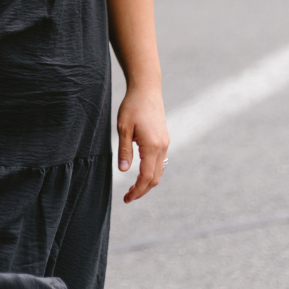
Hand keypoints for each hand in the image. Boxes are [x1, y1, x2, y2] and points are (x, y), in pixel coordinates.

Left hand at [116, 86, 169, 203]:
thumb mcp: (123, 128)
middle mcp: (162, 147)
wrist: (147, 89)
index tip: (127, 199)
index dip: (137, 190)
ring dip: (147, 182)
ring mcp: (165, 143)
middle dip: (142, 190)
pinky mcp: (164, 139)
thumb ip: (124, 150)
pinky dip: (151, 172)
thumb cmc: (132, 106)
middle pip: (155, 178)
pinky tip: (140, 172)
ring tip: (133, 188)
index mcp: (152, 146)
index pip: (147, 177)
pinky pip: (160, 162)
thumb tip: (124, 171)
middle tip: (128, 197)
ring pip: (159, 171)